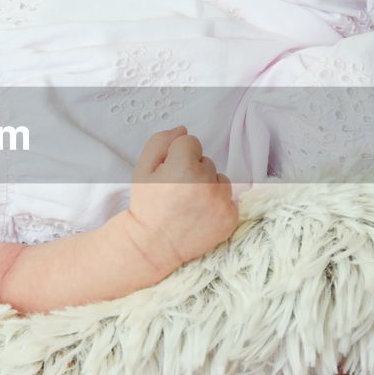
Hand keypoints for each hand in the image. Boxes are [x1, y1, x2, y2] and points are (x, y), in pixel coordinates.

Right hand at [124, 125, 238, 273]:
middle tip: (177, 191)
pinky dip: (217, 204)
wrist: (154, 245)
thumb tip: (183, 129)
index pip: (191, 141)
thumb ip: (160, 142)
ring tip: (189, 203)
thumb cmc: (147, 206)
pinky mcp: (231, 218)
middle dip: (193, 170)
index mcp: (185, 167)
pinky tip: (200, 214)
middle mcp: (208, 184)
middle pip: (206, 161)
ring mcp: (222, 203)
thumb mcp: (142, 169)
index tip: (169, 174)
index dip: (177, 155)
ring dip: (208, 186)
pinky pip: (229, 199)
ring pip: (219, 179)